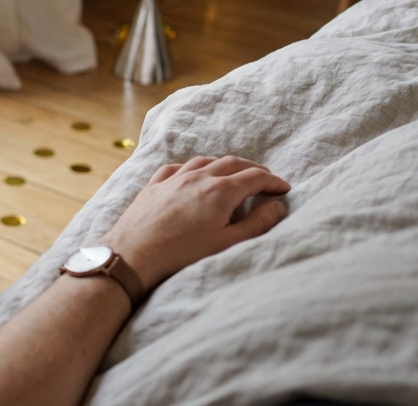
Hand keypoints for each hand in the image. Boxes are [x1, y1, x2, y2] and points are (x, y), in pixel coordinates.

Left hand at [101, 156, 290, 287]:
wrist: (133, 255)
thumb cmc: (182, 254)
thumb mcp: (227, 244)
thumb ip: (256, 224)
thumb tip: (277, 206)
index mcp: (220, 190)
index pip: (255, 177)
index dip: (273, 181)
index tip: (284, 188)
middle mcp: (198, 177)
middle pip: (232, 163)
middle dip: (253, 169)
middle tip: (265, 179)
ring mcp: (174, 178)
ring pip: (205, 161)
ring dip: (224, 165)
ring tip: (234, 174)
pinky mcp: (154, 185)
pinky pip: (177, 167)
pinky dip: (193, 167)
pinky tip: (193, 173)